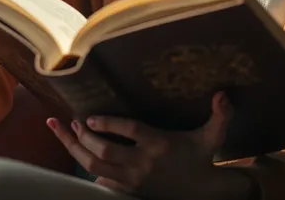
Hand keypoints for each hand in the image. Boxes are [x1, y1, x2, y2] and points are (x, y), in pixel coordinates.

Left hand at [47, 91, 256, 199]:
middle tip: (70, 120)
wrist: (200, 192)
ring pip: (96, 167)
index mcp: (160, 145)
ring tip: (61, 130)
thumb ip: (221, 115)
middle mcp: (143, 163)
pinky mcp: (128, 190)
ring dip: (76, 149)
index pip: (129, 132)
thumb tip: (223, 93)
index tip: (89, 115)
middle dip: (82, 136)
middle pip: (104, 151)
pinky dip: (86, 169)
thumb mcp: (214, 136)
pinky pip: (101, 181)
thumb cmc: (202, 158)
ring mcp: (133, 179)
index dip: (108, 123)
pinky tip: (75, 154)